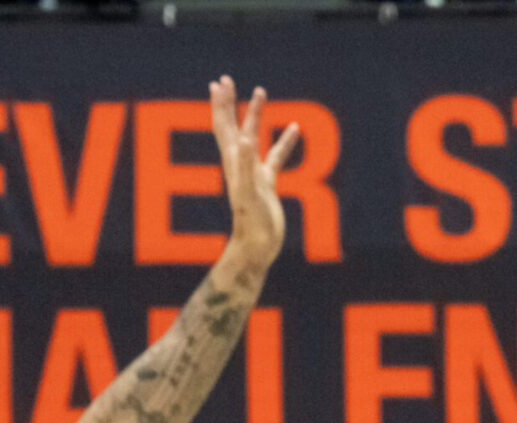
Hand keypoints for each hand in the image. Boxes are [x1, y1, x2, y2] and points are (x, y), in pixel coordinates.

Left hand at [210, 75, 298, 263]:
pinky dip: (284, 142)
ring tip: (261, 93)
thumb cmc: (252, 224)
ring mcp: (253, 172)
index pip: (224, 126)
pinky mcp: (267, 183)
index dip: (223, 104)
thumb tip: (246, 140)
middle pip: (232, 125)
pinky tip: (295, 129)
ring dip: (256, 115)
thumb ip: (247, 166)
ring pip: (254, 136)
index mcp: (234, 162)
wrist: (258, 248)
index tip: (222, 82)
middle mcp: (240, 164)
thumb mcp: (250, 193)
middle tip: (227, 79)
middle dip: (230, 102)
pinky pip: (276, 156)